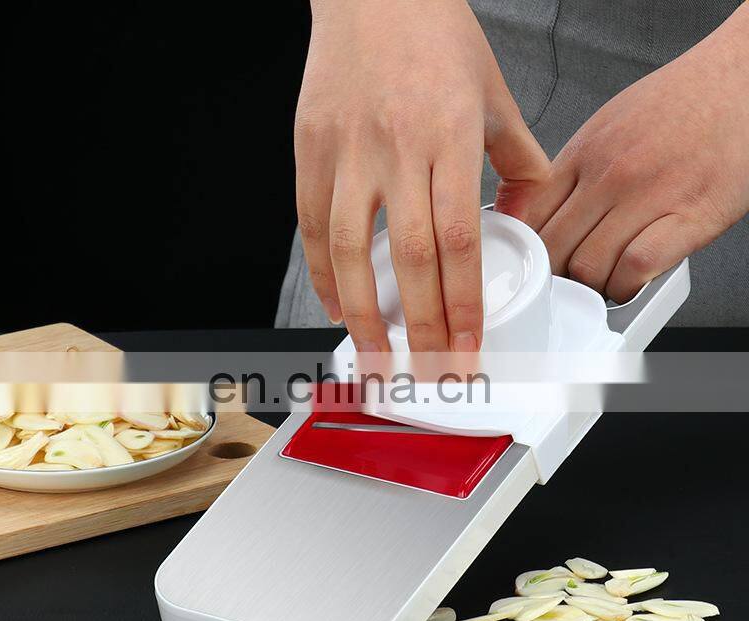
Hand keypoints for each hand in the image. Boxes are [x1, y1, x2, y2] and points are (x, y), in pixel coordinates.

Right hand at [295, 0, 548, 350]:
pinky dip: (323, 274)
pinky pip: (311, 226)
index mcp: (447, 136)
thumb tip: (524, 215)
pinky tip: (338, 306)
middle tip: (428, 373)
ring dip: (363, 315)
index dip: (462, 306)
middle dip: (420, 327)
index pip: (458, 242)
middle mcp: (395, 149)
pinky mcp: (309, 151)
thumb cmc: (433, 32)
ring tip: (375, 358)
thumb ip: (517, 158)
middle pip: (408, 259)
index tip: (466, 349)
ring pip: (349, 251)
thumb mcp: (493, 90)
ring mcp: (346, 152)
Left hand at [496, 4, 748, 302]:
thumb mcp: (608, 125)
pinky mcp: (690, 217)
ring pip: (589, 266)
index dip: (527, 249)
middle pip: (554, 248)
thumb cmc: (683, 103)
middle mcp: (611, 174)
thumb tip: (538, 210)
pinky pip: (635, 269)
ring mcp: (649, 196)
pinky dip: (626, 285)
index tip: (533, 262)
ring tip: (603, 280)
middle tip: (568, 279)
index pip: (530, 216)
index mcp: (585, 152)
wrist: (744, 79)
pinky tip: (630, 280)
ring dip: (592, 286)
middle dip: (556, 274)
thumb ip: (571, 170)